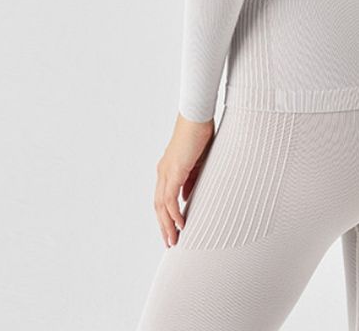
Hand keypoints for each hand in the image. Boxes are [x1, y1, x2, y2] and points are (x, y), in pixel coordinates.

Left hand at [153, 112, 215, 246]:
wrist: (197, 116)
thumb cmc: (200, 133)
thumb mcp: (197, 161)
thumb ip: (191, 179)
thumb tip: (187, 197)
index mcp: (168, 169)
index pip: (163, 198)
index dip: (166, 216)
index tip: (173, 230)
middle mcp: (163, 172)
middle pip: (158, 206)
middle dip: (164, 226)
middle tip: (170, 242)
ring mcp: (166, 172)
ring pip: (162, 206)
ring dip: (167, 224)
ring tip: (174, 239)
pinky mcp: (174, 171)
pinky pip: (170, 198)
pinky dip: (174, 213)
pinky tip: (180, 224)